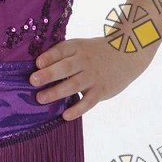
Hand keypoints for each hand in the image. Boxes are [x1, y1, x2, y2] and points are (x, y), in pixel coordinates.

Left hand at [29, 36, 148, 120]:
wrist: (127, 54)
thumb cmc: (95, 52)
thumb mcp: (81, 46)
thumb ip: (63, 55)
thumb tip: (37, 68)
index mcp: (77, 47)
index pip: (61, 50)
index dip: (49, 57)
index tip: (37, 63)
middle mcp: (85, 61)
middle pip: (66, 67)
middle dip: (49, 74)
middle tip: (33, 81)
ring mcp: (93, 76)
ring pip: (74, 85)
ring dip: (56, 92)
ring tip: (41, 98)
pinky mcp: (102, 90)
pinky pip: (88, 101)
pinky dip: (77, 109)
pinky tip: (65, 115)